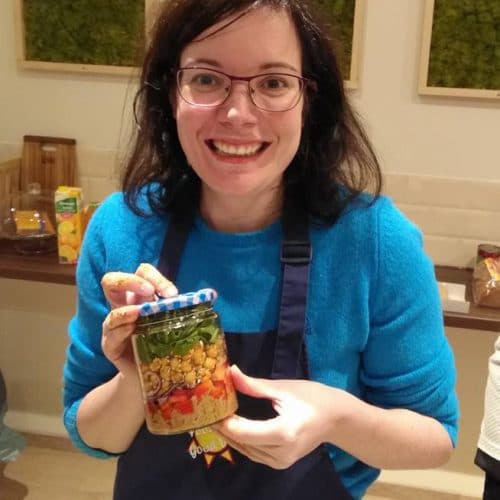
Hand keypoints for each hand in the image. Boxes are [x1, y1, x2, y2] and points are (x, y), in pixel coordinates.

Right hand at [100, 263, 177, 373]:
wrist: (155, 375)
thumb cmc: (165, 343)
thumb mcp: (176, 322)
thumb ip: (185, 308)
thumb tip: (212, 294)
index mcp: (140, 297)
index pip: (141, 274)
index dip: (155, 277)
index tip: (172, 293)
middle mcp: (124, 307)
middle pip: (112, 282)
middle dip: (130, 282)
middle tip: (149, 292)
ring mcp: (114, 327)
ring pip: (112, 312)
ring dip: (126, 310)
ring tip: (140, 313)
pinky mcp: (111, 347)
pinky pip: (111, 335)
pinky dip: (121, 330)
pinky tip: (131, 329)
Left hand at [213, 365, 344, 468]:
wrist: (337, 419)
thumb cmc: (313, 398)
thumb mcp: (284, 388)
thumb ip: (254, 385)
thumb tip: (230, 372)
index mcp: (282, 433)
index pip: (242, 432)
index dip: (222, 422)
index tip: (208, 407)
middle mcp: (280, 453)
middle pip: (241, 442)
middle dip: (222, 427)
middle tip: (206, 410)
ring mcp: (281, 462)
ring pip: (245, 450)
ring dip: (229, 435)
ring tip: (214, 416)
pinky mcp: (280, 463)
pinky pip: (253, 453)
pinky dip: (241, 440)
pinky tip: (232, 426)